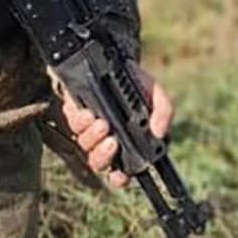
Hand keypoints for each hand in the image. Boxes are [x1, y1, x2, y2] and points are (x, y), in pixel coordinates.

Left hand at [59, 66, 172, 189]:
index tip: (120, 175)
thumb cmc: (136, 83)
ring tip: (101, 123)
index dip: (119, 178)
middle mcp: (106, 140)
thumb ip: (163, 112)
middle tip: (112, 142)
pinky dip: (81, 122)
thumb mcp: (155, 94)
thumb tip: (158, 132)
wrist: (114, 59)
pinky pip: (73, 126)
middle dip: (103, 156)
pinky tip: (88, 113)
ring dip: (93, 137)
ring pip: (85, 145)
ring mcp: (88, 129)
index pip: (121, 171)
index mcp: (127, 143)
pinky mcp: (74, 115)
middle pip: (99, 163)